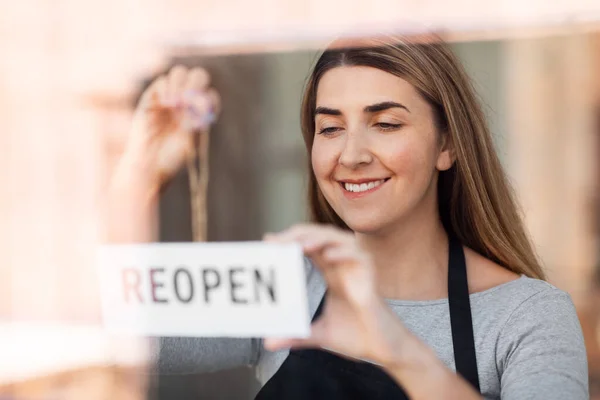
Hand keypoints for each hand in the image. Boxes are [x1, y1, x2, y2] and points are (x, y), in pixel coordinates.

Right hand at [121, 65, 220, 189]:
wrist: (150, 167)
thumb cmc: (172, 159)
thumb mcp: (192, 141)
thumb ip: (199, 120)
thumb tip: (203, 101)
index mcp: (199, 113)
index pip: (210, 94)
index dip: (208, 100)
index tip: (201, 114)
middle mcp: (186, 103)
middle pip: (198, 76)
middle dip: (196, 83)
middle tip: (189, 101)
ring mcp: (169, 99)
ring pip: (179, 73)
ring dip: (181, 85)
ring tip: (176, 104)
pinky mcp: (151, 99)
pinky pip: (161, 81)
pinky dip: (166, 88)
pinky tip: (166, 104)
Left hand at [263, 224, 413, 367]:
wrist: (384, 351)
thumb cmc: (356, 337)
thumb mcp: (319, 334)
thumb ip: (295, 335)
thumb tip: (268, 343)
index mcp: (332, 273)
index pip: (309, 246)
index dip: (290, 240)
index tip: (268, 241)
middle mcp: (343, 266)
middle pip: (320, 236)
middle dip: (298, 234)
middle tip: (276, 241)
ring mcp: (358, 269)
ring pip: (339, 240)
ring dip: (319, 238)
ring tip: (300, 244)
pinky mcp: (371, 278)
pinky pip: (360, 257)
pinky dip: (345, 253)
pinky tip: (329, 257)